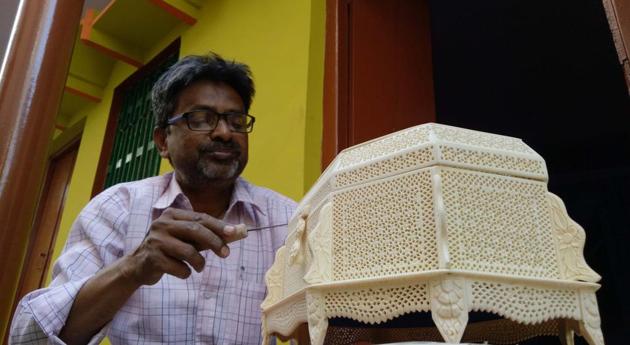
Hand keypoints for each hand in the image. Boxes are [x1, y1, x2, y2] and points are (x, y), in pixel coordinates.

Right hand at [122, 207, 246, 285]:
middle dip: (214, 242)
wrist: (138, 266)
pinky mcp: (153, 258)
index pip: (200, 218)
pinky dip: (186, 273)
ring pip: (188, 251)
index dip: (219, 226)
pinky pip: (179, 268)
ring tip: (199, 267)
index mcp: (172, 215)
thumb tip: (236, 233)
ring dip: (200, 262)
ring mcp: (156, 241)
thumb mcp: (186, 238)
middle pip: (195, 230)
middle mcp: (162, 224)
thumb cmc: (169, 249)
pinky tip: (183, 272)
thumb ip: (207, 235)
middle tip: (226, 254)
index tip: (234, 233)